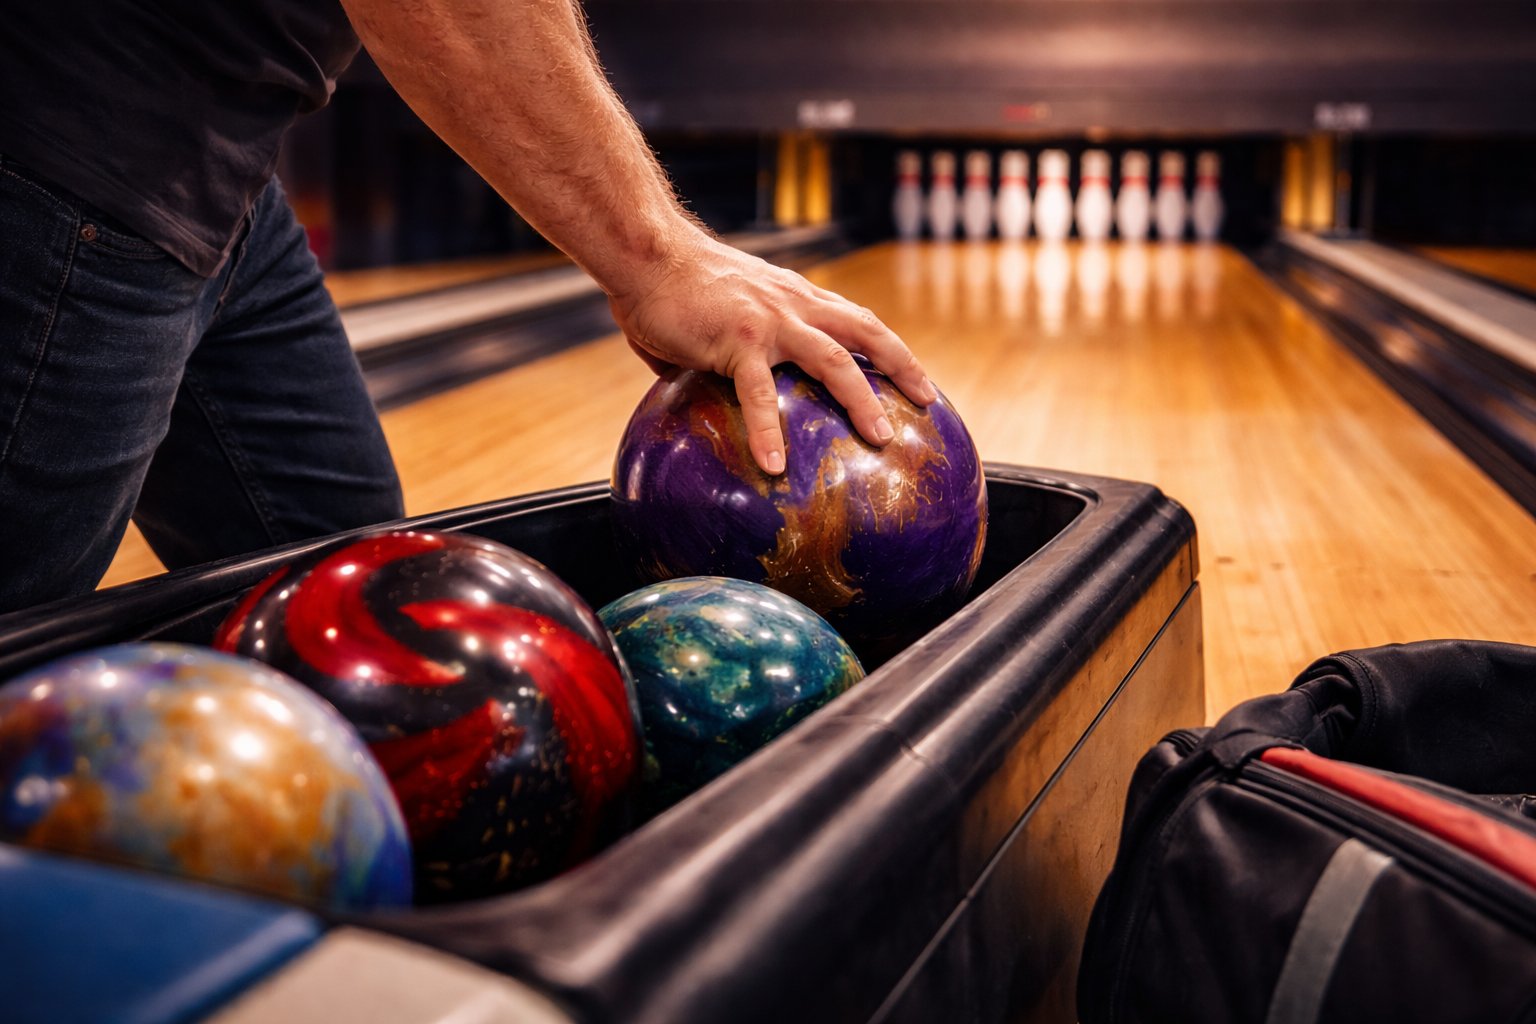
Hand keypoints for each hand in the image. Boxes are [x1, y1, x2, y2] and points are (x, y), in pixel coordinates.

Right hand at [608, 232, 937, 474]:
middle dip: (902, 366)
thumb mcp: (715, 315)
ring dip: (862, 399)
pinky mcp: (737, 340)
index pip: (854, 321)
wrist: (644, 250)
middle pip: (865, 333)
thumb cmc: (670, 283)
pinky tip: (774, 466)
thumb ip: (721, 350)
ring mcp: (770, 321)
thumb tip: (694, 387)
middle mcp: (793, 304)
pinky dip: (768, 430)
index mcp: (792, 297)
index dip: (888, 348)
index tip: (913, 377)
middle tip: (928, 400)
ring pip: (834, 360)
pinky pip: (758, 393)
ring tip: (880, 438)